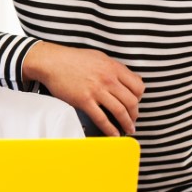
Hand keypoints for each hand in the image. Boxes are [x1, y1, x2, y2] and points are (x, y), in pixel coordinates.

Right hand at [23, 41, 143, 135]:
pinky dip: (110, 129)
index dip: (139, 97)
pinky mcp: (84, 101)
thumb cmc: (73, 58)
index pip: (138, 86)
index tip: (136, 102)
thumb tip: (127, 77)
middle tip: (133, 119)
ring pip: (120, 111)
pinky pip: (102, 118)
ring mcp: (96, 91)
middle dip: (135, 114)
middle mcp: (108, 79)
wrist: (52, 62)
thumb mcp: (99, 57)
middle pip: (131, 101)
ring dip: (127, 123)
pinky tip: (114, 134)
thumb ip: (114, 68)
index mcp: (113, 68)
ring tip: (128, 129)